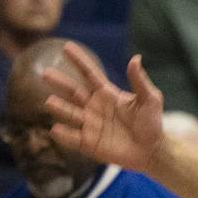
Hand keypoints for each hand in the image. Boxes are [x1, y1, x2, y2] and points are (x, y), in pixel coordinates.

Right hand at [44, 46, 164, 171]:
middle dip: (60, 82)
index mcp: (107, 94)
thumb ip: (140, 81)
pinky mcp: (90, 143)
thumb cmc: (152, 124)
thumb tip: (135, 58)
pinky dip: (64, 135)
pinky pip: (73, 139)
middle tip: (45, 73)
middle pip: (74, 92)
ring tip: (49, 102)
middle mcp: (95, 107)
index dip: (79, 60)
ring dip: (60, 108)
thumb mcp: (150, 100)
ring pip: (70, 114)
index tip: (66, 46)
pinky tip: (55, 129)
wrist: (152, 151)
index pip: (89, 74)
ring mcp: (91, 125)